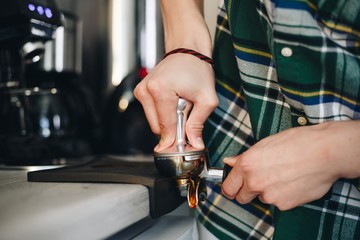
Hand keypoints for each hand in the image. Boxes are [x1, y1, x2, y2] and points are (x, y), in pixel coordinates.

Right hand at [134, 53, 217, 151]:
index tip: (181, 148)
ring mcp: (141, 90)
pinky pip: (152, 113)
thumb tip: (194, 144)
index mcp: (160, 91)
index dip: (174, 140)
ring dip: (168, 119)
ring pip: (154, 122)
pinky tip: (173, 100)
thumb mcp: (206, 98)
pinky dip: (163, 112)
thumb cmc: (197, 68)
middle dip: (173, 127)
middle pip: (157, 128)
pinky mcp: (141, 91)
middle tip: (187, 114)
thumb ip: (199, 124)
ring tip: (180, 103)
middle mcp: (146, 90)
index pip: (165, 127)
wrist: (187, 49)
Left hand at [221, 121, 359, 209]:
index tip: (233, 188)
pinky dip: (283, 196)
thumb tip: (230, 162)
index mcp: (246, 165)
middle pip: (242, 198)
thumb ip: (245, 157)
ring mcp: (269, 195)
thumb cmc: (297, 143)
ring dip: (268, 191)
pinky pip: (279, 203)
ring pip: (263, 198)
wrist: (324, 152)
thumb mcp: (265, 144)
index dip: (230, 188)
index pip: (228, 187)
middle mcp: (254, 182)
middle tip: (259, 182)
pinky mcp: (284, 204)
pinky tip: (293, 182)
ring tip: (283, 175)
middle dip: (247, 192)